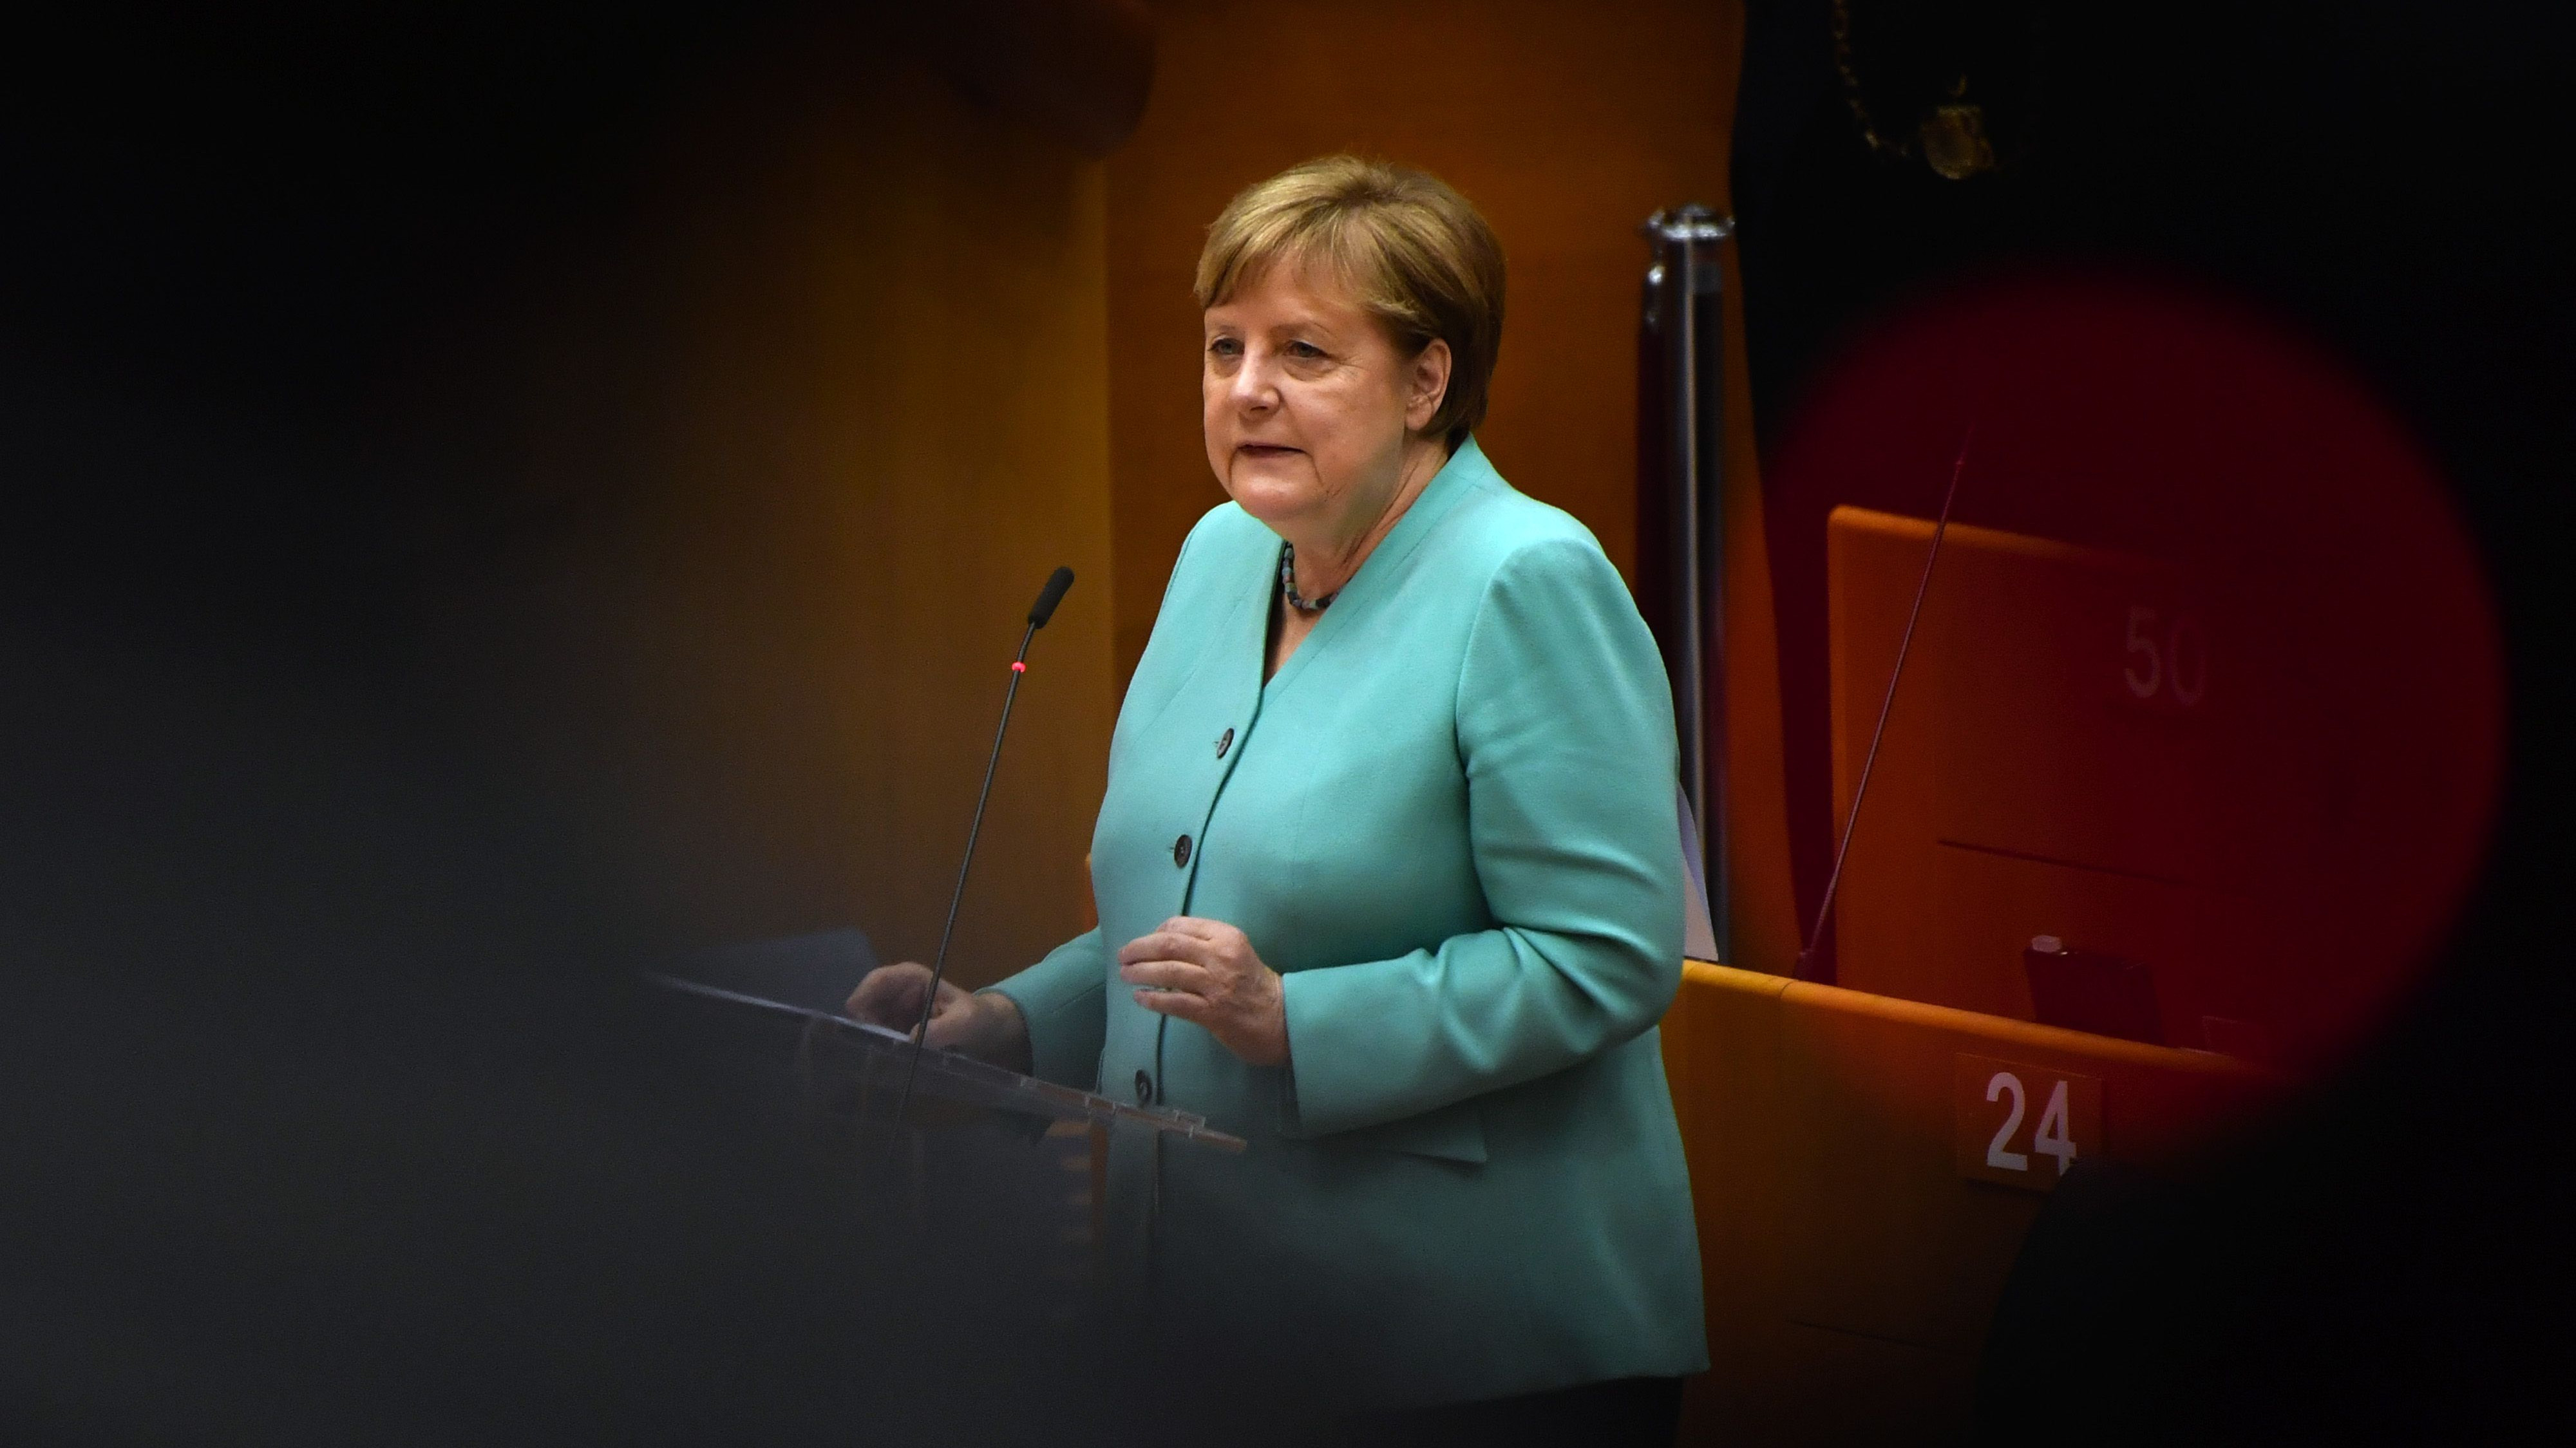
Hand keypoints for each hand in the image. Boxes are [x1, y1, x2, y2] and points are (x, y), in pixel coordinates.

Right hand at [844, 962, 1031, 1073]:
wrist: (986, 1029)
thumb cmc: (977, 1017)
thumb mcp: (964, 1021)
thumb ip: (942, 1028)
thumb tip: (912, 1038)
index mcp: (911, 977)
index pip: (877, 980)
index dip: (863, 1000)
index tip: (862, 1026)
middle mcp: (898, 989)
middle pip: (866, 1003)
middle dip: (866, 1025)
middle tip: (878, 1049)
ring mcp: (895, 1008)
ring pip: (868, 1021)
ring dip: (873, 1038)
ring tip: (888, 1056)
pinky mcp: (896, 1026)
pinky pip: (878, 1034)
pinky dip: (881, 1045)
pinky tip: (892, 1058)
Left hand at [1117, 917, 1288, 1067]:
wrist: (1283, 1019)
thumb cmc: (1256, 985)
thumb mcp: (1236, 952)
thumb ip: (1206, 944)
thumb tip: (1163, 943)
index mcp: (1227, 936)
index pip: (1182, 926)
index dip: (1156, 932)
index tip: (1145, 941)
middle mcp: (1221, 956)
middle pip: (1169, 945)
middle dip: (1140, 949)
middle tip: (1123, 955)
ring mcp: (1216, 985)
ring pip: (1168, 971)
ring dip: (1140, 972)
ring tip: (1125, 974)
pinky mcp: (1212, 1012)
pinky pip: (1174, 1002)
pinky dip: (1153, 999)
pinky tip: (1140, 998)